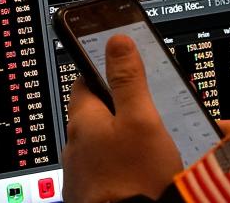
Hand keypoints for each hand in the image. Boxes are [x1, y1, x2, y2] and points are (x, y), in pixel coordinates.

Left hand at [62, 35, 183, 202]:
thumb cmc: (134, 178)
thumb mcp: (140, 119)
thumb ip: (128, 79)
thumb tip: (117, 41)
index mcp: (83, 120)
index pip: (85, 81)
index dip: (105, 71)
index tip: (121, 66)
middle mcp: (76, 146)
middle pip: (96, 115)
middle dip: (121, 110)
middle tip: (150, 109)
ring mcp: (82, 173)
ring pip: (103, 145)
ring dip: (123, 140)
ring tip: (153, 143)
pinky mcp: (94, 196)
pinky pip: (108, 171)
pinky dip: (123, 167)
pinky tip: (143, 172)